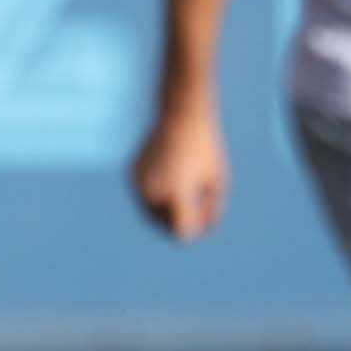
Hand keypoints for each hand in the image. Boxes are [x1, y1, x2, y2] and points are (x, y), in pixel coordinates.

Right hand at [130, 107, 228, 241]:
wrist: (181, 117)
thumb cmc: (205, 149)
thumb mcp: (218, 181)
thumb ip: (212, 210)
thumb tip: (201, 230)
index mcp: (176, 194)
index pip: (181, 232)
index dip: (196, 229)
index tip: (205, 212)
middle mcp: (153, 192)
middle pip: (165, 226)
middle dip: (180, 219)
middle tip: (197, 197)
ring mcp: (139, 184)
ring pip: (151, 214)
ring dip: (167, 208)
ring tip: (184, 184)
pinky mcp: (132, 176)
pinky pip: (145, 197)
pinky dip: (157, 194)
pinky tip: (170, 174)